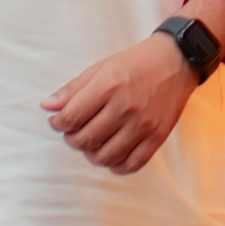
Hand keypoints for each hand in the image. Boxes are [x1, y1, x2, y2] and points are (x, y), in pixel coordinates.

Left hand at [42, 32, 201, 175]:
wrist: (177, 60)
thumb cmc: (136, 62)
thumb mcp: (101, 68)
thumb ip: (72, 89)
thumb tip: (47, 106)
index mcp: (108, 87)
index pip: (70, 118)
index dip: (58, 124)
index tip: (58, 121)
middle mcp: (125, 108)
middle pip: (85, 140)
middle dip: (72, 139)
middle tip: (75, 131)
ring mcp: (143, 124)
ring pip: (105, 156)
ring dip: (92, 153)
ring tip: (92, 142)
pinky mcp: (158, 136)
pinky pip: (131, 164)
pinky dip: (116, 165)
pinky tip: (111, 154)